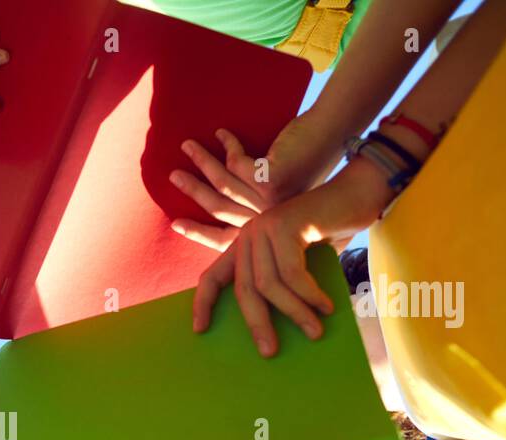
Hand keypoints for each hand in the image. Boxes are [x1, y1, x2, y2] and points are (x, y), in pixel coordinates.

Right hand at [170, 113, 343, 251]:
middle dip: (191, 190)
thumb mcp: (281, 199)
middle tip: (172, 176)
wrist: (333, 139)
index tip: (175, 222)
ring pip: (221, 182)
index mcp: (265, 232)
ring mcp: (268, 202)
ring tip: (186, 146)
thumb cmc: (309, 167)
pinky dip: (227, 144)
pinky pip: (235, 161)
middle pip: (216, 208)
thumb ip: (258, 211)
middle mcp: (266, 222)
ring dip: (201, 160)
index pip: (223, 240)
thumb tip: (223, 209)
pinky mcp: (269, 180)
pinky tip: (221, 133)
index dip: (197, 232)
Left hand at [191, 158, 393, 356]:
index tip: (199, 330)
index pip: (212, 277)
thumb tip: (276, 332)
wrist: (359, 193)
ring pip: (269, 285)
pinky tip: (326, 307)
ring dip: (294, 313)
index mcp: (245, 246)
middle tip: (269, 351)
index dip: (203, 304)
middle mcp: (249, 235)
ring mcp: (264, 227)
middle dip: (257, 323)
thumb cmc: (330, 234)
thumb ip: (282, 288)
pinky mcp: (285, 225)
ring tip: (314, 332)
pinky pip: (292, 273)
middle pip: (244, 289)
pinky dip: (309, 295)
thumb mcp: (299, 264)